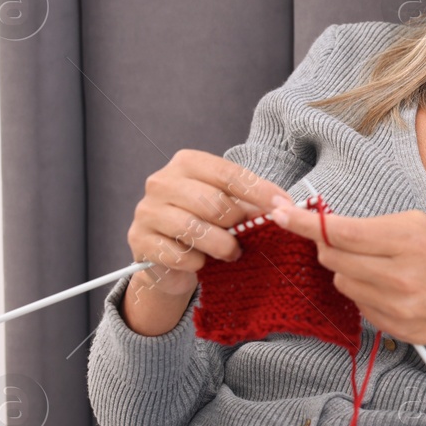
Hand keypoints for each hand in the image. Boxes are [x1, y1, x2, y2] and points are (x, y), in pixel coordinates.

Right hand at [122, 151, 291, 335]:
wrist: (168, 261)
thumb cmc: (206, 226)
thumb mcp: (229, 209)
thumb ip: (251, 204)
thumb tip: (284, 208)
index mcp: (187, 163)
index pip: (229, 173)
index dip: (260, 191)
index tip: (285, 206)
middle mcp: (162, 181)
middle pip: (214, 202)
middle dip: (238, 224)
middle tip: (248, 236)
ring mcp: (147, 210)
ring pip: (196, 229)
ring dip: (222, 246)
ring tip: (232, 253)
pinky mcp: (140, 240)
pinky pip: (179, 255)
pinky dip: (198, 263)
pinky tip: (201, 262)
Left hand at [268, 198, 425, 406]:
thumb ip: (381, 226)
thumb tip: (336, 227)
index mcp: (408, 240)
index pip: (341, 231)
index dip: (305, 223)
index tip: (280, 213)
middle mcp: (398, 273)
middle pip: (332, 257)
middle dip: (328, 246)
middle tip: (343, 241)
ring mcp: (394, 303)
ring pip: (341, 281)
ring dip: (348, 270)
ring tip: (379, 267)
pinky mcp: (390, 325)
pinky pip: (357, 304)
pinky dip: (363, 292)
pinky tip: (390, 289)